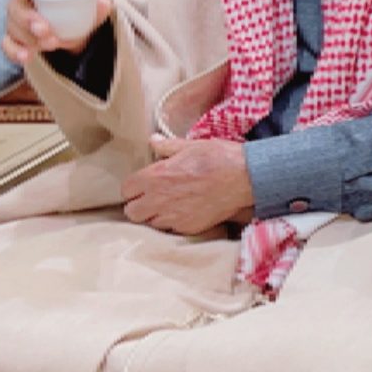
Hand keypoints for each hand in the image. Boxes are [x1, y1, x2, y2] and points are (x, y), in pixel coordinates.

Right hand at [0, 0, 111, 63]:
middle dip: (28, 19)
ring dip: (29, 37)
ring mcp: (17, 20)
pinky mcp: (15, 38)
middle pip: (16, 5)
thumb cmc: (77, 7)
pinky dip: (16, 51)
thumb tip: (104, 2)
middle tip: (45, 30)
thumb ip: (98, 4)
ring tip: (52, 44)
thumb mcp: (90, 4)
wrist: (74, 27)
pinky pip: (8, 44)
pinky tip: (26, 57)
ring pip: (12, 26)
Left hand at [122, 135, 254, 235]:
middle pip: (132, 212)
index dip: (134, 187)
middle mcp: (159, 199)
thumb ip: (168, 146)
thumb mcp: (192, 145)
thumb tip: (153, 141)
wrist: (246, 178)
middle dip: (139, 205)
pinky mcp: (187, 228)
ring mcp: (173, 217)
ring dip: (155, 216)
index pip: (126, 189)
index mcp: (155, 176)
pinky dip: (174, 224)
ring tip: (170, 206)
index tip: (145, 184)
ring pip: (149, 223)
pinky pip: (171, 230)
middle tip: (153, 198)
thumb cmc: (219, 158)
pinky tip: (186, 213)